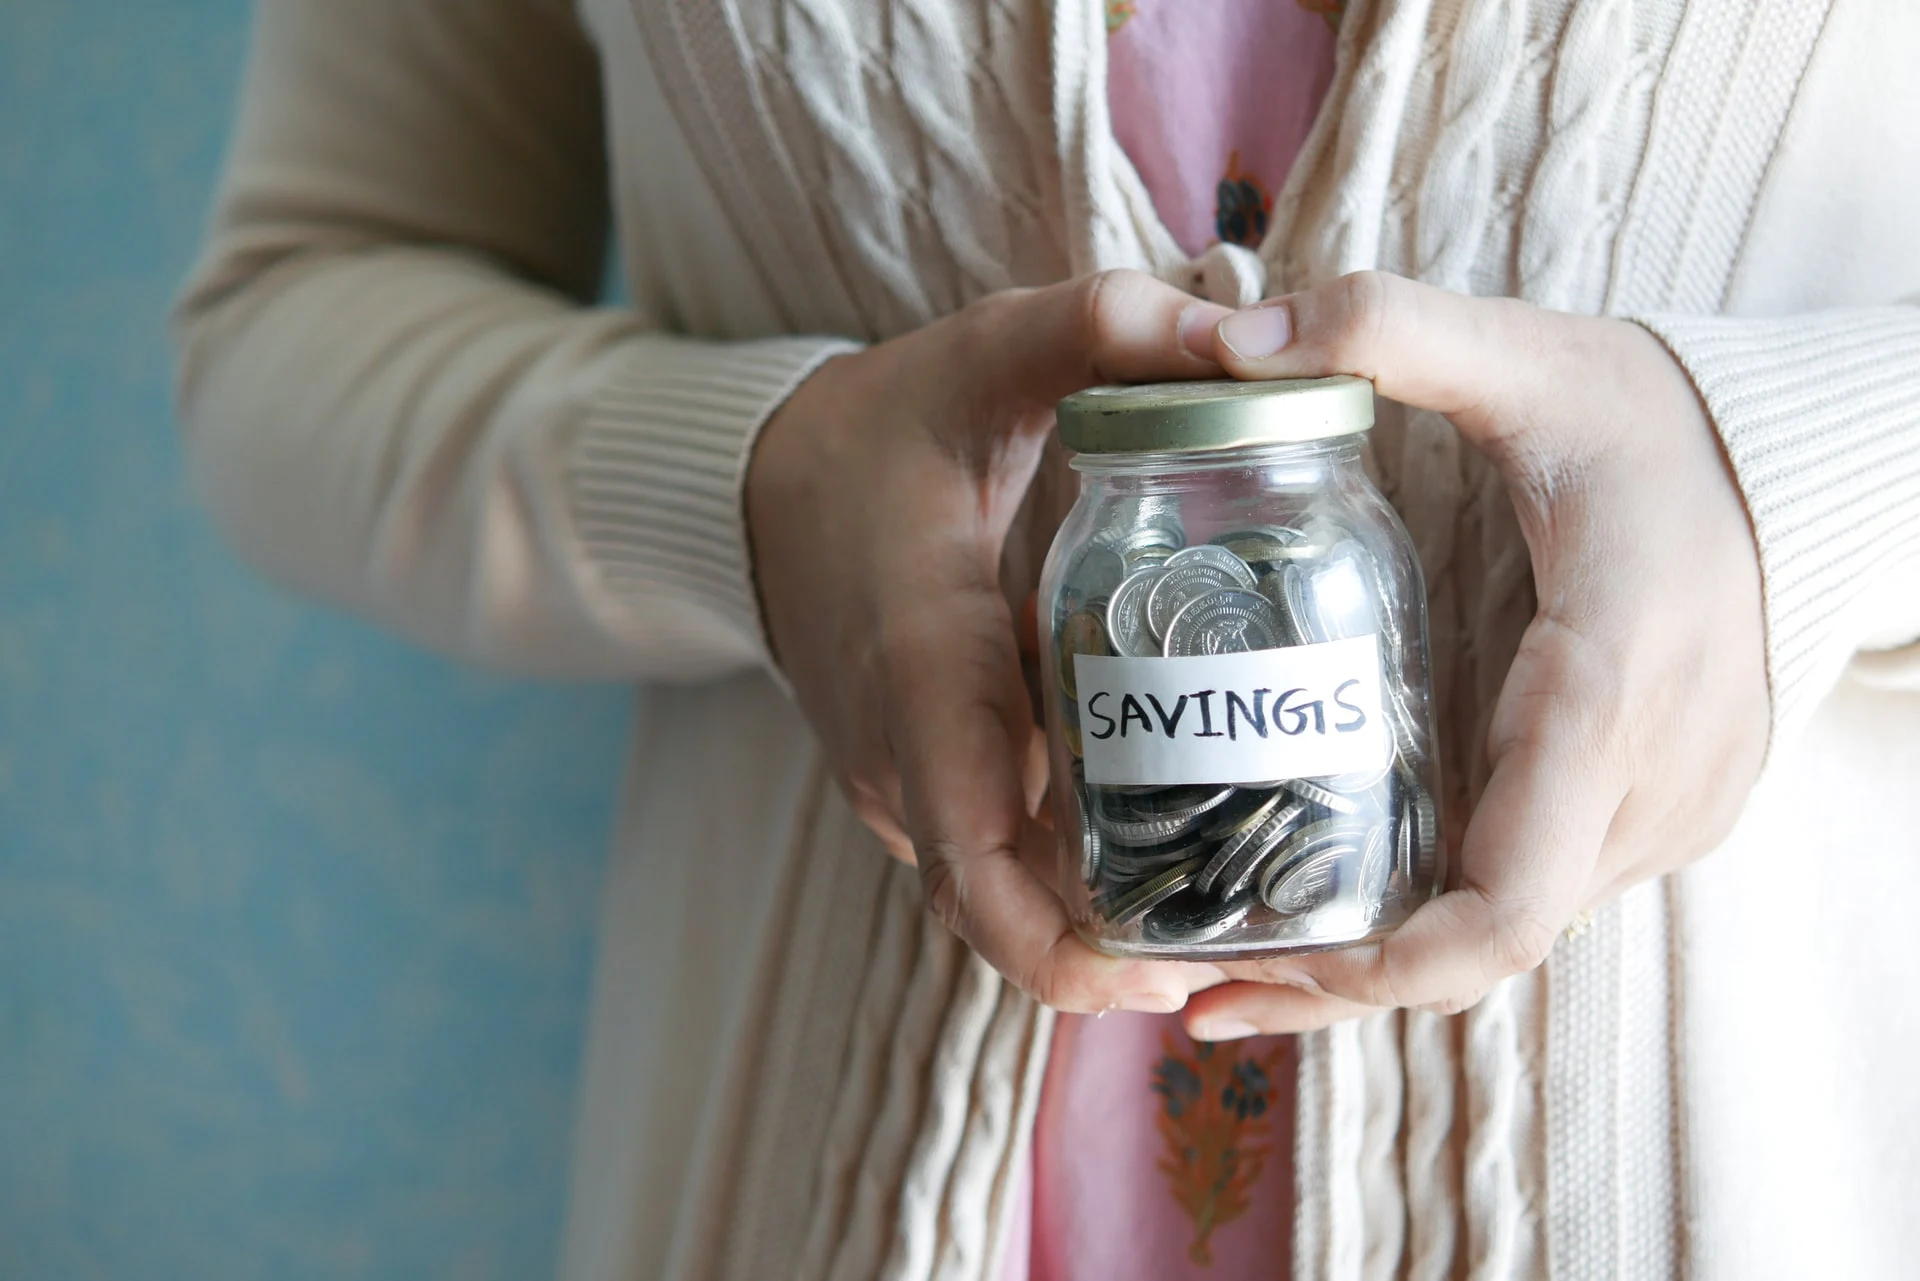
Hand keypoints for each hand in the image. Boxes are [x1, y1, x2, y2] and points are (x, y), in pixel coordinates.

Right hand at [746, 270, 1231, 1013]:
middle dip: (1118, 954)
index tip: (1172, 974)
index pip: (975, 865)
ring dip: (1100, 916)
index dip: (1065, 952)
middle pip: (1003, 911)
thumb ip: (1104, 328)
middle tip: (1250, 940)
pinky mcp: (908, 781)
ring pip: (1000, 892)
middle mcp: (899, 754)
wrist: (758, 485)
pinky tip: (1167, 831)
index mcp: (922, 669)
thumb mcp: (987, 354)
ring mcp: (895, 780)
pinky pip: (989, 853)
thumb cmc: (882, 427)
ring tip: (1235, 895)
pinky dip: (1067, 868)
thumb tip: (1248, 336)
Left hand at [1178, 271, 1769, 1036]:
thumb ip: (1389, 330)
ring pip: (1507, 933)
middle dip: (1341, 980)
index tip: (1263, 968)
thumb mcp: (1531, 358)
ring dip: (1380, 960)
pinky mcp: (1656, 812)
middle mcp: (1649, 785)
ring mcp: (1665, 813)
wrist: (1805, 463)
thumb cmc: (1661, 420)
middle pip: (1484, 945)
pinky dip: (1435, 919)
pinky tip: (1335, 904)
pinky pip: (1533, 895)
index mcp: (1606, 691)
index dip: (1385, 965)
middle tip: (1193, 987)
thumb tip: (1227, 334)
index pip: (1506, 899)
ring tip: (1233, 956)